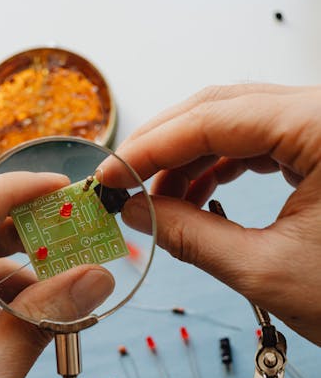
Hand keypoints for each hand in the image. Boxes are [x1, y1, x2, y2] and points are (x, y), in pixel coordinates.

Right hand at [100, 83, 320, 345]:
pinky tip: (195, 194)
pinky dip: (223, 165)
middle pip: (225, 108)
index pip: (215, 119)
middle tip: (124, 182)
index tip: (111, 175)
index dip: (152, 148)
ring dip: (192, 157)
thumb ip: (189, 235)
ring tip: (157, 199)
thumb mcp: (266, 269)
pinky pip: (265, 141)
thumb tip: (137, 212)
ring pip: (242, 122)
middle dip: (167, 147)